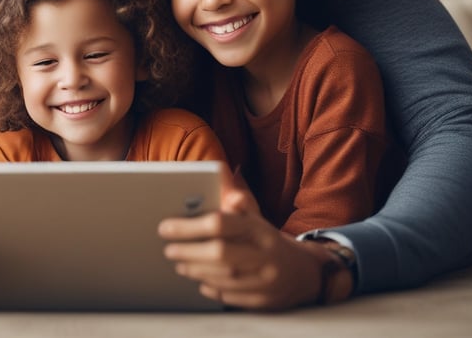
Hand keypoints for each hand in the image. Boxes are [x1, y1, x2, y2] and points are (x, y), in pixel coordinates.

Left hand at [159, 199, 325, 309]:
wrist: (304, 273)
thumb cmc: (267, 240)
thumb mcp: (255, 216)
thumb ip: (236, 197)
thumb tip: (221, 170)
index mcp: (259, 228)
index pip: (220, 223)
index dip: (189, 226)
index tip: (166, 226)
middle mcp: (265, 253)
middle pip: (219, 253)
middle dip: (188, 251)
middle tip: (168, 249)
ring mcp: (267, 280)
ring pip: (223, 277)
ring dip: (195, 270)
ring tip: (179, 262)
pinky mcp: (265, 302)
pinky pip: (231, 297)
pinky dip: (211, 288)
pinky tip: (199, 280)